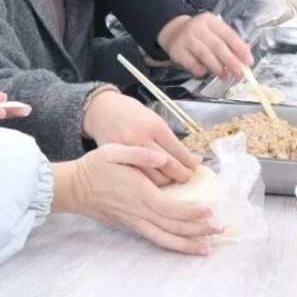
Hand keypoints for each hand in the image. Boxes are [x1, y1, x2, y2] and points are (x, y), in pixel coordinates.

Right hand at [51, 142, 219, 253]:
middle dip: (197, 230)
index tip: (210, 210)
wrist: (73, 188)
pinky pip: (155, 239)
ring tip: (206, 248)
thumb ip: (138, 154)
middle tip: (219, 229)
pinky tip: (183, 244)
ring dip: (186, 244)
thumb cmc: (94, 168)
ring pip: (164, 238)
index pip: (171, 208)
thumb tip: (161, 156)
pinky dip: (171, 244)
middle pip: (173, 227)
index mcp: (139, 194)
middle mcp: (139, 213)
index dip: (192, 212)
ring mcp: (134, 222)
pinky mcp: (130, 226)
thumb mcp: (113, 151)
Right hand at [81, 87, 195, 180]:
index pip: (179, 152)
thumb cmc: (130, 113)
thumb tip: (192, 158)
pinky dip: (151, 185)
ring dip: (168, 183)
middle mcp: (142, 140)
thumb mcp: (153, 120)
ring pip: (155, 178)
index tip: (196, 168)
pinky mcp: (118, 162)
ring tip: (173, 181)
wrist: (100, 112)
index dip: (190, 164)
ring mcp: (128, 153)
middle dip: (183, 176)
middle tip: (188, 178)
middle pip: (169, 167)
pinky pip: (139, 179)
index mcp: (155, 127)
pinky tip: (157, 184)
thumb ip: (170, 140)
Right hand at [154, 10, 252, 81]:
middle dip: (230, 61)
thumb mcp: (213, 31)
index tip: (248, 61)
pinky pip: (191, 63)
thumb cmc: (199, 33)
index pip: (228, 34)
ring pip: (205, 55)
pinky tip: (206, 73)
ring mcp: (185, 39)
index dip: (239, 49)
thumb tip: (243, 58)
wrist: (173, 31)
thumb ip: (228, 42)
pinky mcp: (176, 51)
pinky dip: (200, 70)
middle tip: (240, 73)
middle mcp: (197, 27)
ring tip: (226, 77)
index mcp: (210, 20)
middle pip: (217, 46)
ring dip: (217, 68)